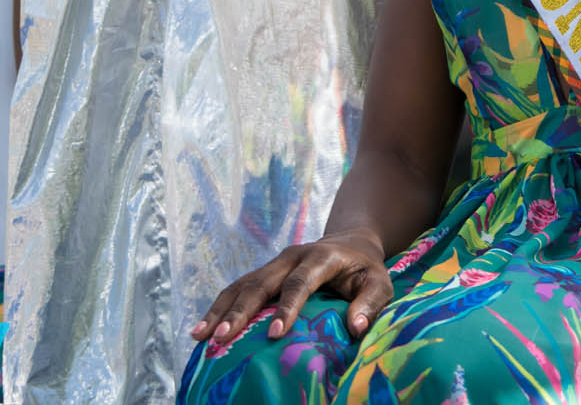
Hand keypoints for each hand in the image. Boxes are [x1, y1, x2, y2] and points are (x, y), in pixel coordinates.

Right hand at [188, 232, 391, 347]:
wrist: (351, 242)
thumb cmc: (366, 269)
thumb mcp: (380, 283)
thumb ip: (370, 303)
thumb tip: (355, 328)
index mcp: (320, 258)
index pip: (300, 282)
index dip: (287, 307)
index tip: (275, 334)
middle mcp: (292, 256)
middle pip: (261, 282)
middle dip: (240, 311)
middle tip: (222, 337)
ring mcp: (275, 262)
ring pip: (242, 284)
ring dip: (220, 310)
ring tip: (200, 335)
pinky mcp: (265, 272)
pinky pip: (237, 288)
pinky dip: (219, 307)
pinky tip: (202, 328)